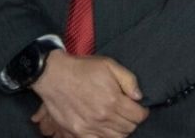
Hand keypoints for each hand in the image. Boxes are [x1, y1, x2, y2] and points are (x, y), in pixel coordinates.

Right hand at [30, 52, 146, 137]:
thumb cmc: (81, 68)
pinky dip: (104, 136)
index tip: (137, 107)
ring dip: (120, 129)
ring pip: (117, 137)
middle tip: (125, 112)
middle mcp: (103, 116)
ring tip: (115, 120)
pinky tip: (103, 128)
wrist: (53, 74)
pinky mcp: (79, 132)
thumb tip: (139, 97)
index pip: (138, 116)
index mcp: (113, 100)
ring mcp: (91, 126)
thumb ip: (128, 79)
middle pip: (129, 128)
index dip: (141, 111)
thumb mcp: (108, 64)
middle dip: (131, 120)